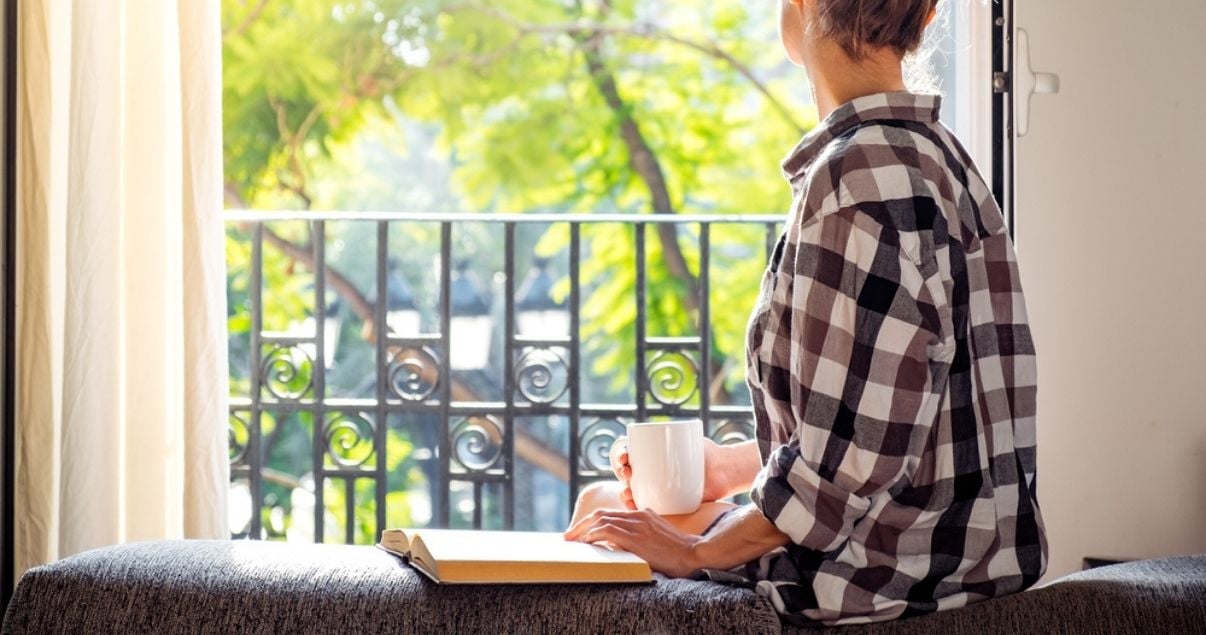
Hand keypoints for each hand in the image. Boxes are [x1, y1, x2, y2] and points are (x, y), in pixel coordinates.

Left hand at [563, 508, 701, 577]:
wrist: (694, 553)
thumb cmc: (678, 551)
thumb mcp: (658, 535)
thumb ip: (642, 533)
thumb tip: (622, 543)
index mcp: (642, 514)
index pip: (610, 513)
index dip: (592, 522)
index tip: (581, 532)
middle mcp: (638, 516)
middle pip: (601, 514)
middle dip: (581, 525)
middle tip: (568, 536)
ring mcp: (637, 525)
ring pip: (601, 520)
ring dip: (582, 530)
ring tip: (572, 541)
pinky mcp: (636, 537)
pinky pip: (608, 531)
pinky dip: (594, 535)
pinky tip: (587, 543)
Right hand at [609, 436, 732, 509]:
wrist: (723, 471)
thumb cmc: (706, 451)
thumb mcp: (692, 438)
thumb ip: (684, 435)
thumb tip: (677, 431)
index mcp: (650, 454)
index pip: (629, 452)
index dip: (621, 454)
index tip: (625, 455)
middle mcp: (649, 471)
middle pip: (626, 471)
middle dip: (620, 471)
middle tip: (627, 472)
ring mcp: (654, 488)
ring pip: (631, 490)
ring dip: (624, 492)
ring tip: (627, 493)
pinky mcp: (663, 504)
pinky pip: (645, 507)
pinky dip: (635, 508)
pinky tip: (633, 508)